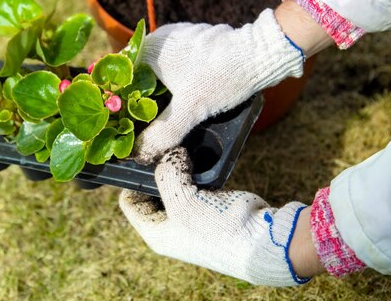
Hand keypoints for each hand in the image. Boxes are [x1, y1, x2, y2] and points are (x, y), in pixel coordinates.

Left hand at [119, 147, 310, 285]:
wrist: (262, 239)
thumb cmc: (219, 229)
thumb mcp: (182, 200)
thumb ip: (167, 173)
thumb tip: (170, 154)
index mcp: (155, 233)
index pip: (129, 200)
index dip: (132, 178)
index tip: (144, 158)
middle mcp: (169, 226)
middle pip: (150, 190)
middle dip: (156, 170)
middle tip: (164, 149)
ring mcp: (189, 215)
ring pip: (173, 183)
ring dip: (177, 168)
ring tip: (181, 151)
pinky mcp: (208, 204)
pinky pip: (194, 182)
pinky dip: (195, 170)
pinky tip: (197, 158)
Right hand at [134, 9, 303, 162]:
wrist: (261, 55)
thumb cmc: (220, 77)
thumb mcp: (189, 111)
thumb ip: (162, 133)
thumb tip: (140, 154)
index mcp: (151, 47)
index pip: (121, 72)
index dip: (119, 95)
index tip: (121, 116)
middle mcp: (162, 37)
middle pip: (140, 70)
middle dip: (139, 94)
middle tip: (140, 119)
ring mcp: (181, 36)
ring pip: (160, 66)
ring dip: (158, 87)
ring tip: (160, 111)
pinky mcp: (199, 40)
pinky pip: (177, 61)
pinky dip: (176, 78)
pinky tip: (184, 95)